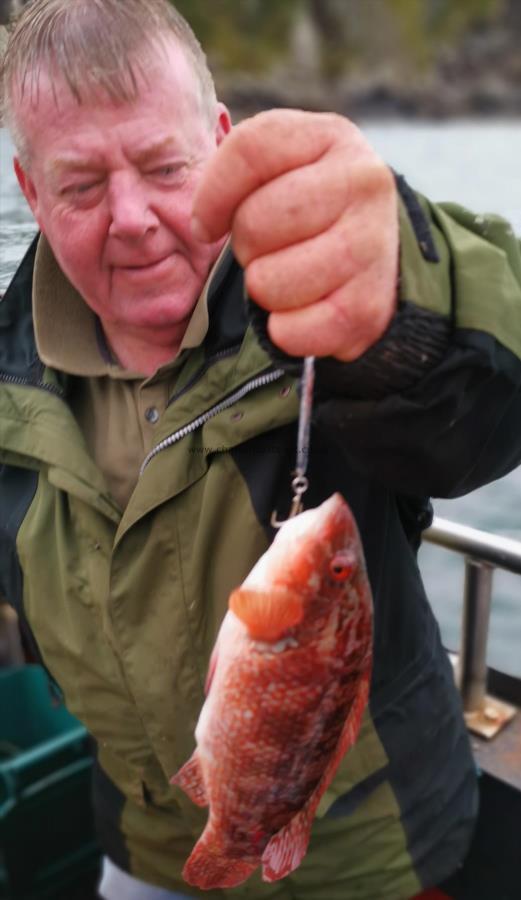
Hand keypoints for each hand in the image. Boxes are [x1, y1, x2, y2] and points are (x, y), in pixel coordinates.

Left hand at [192, 110, 398, 360]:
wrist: (380, 263)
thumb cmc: (310, 214)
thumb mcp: (282, 170)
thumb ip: (240, 173)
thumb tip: (201, 226)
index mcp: (332, 137)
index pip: (250, 150)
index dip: (212, 195)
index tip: (206, 225)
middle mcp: (363, 182)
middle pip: (255, 222)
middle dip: (245, 247)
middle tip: (268, 252)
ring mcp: (373, 245)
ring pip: (269, 281)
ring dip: (264, 291)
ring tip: (289, 280)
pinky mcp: (370, 307)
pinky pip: (291, 331)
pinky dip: (283, 332)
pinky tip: (302, 314)